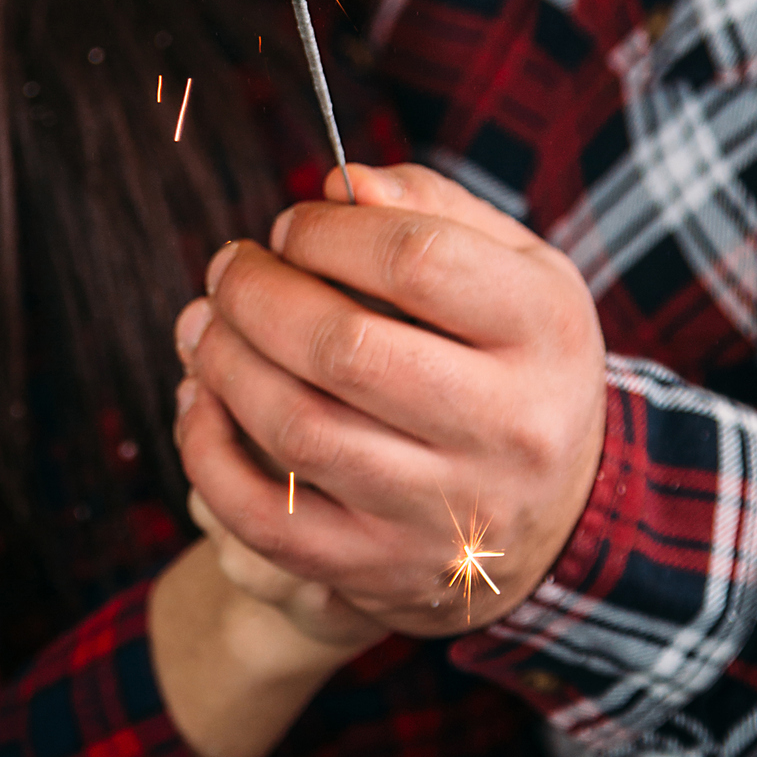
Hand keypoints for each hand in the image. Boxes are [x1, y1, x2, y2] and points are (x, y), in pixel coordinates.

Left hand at [173, 164, 607, 638]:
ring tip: (201, 326)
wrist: (558, 512)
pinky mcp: (386, 571)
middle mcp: (507, 427)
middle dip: (254, 295)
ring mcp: (446, 511)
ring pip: (299, 432)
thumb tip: (339, 186)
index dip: (326, 233)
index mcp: (542, 330)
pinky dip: (209, 457)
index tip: (289, 229)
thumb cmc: (516, 358)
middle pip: (344, 348)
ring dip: (222, 366)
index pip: (415, 260)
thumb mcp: (515, 266)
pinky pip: (271, 523)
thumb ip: (432, 209)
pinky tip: (198, 404)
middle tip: (226, 270)